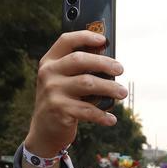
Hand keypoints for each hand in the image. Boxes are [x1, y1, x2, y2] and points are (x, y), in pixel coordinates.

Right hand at [24, 31, 127, 159]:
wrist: (44, 130)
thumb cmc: (61, 101)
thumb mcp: (61, 81)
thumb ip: (78, 70)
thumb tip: (109, 61)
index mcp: (49, 62)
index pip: (66, 41)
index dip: (86, 36)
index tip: (104, 40)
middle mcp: (49, 74)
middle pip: (80, 60)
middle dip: (104, 63)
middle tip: (120, 69)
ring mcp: (53, 92)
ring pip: (88, 83)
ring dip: (110, 88)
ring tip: (122, 93)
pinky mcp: (60, 111)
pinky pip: (88, 110)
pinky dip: (102, 115)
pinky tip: (111, 119)